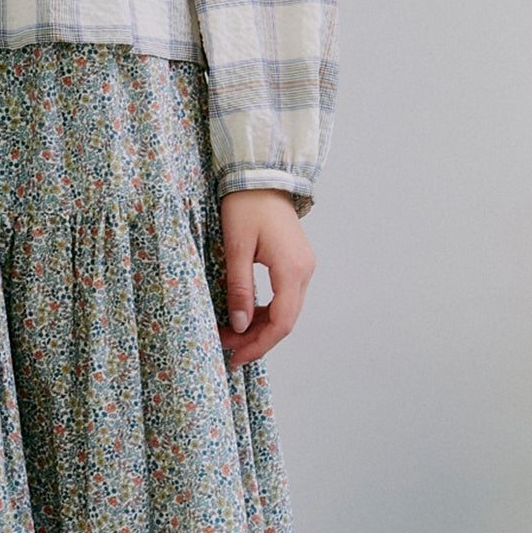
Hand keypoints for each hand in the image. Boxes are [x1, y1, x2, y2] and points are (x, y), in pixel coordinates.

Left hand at [217, 188, 314, 366]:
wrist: (261, 176)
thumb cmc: (246, 205)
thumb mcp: (236, 248)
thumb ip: (239, 288)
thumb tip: (239, 325)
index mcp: (291, 270)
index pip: (281, 323)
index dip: (259, 345)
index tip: (236, 356)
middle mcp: (304, 271)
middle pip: (285, 321)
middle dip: (256, 339)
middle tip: (227, 347)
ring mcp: (303, 267)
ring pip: (286, 310)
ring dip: (260, 326)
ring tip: (231, 333)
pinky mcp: (296, 262)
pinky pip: (285, 296)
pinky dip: (266, 311)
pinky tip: (245, 315)